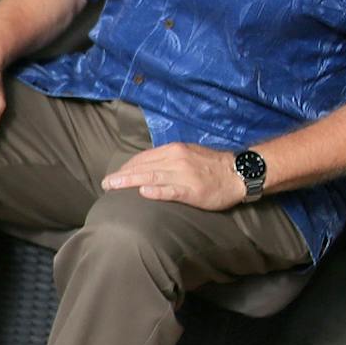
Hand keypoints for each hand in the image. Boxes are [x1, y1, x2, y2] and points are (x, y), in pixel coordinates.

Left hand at [102, 143, 246, 209]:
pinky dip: (156, 191)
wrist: (239, 173)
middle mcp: (176, 159)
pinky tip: (142, 194)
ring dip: (129, 182)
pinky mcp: (192, 190)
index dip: (126, 167)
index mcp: (174, 150)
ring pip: (151, 177)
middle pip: (143, 167)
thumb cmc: (212, 165)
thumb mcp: (188, 154)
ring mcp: (184, 175)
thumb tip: (146, 167)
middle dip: (122, 175)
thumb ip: (168, 159)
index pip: (143, 158)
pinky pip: (170, 190)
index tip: (114, 175)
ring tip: (113, 187)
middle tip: (105, 184)